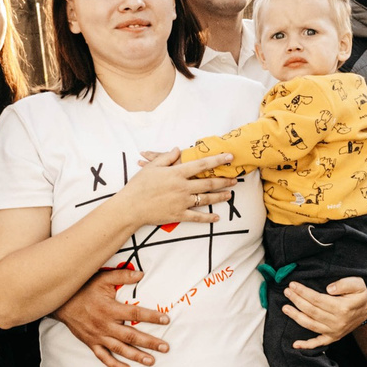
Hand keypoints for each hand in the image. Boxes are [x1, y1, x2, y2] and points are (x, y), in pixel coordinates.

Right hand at [53, 267, 168, 366]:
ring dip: (136, 356)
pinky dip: (115, 365)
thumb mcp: (102, 278)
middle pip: (131, 336)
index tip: (166, 320)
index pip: (135, 314)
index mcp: (110, 309)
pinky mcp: (91, 343)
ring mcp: (98, 336)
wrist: (61, 302)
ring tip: (151, 361)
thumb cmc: (84, 289)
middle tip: (165, 348)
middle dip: (149, 342)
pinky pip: (104, 357)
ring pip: (120, 349)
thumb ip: (121, 277)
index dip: (151, 317)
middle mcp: (105, 325)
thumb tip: (141, 274)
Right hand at [120, 151, 237, 229]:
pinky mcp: (179, 215)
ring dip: (220, 196)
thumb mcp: (152, 167)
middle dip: (224, 181)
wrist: (131, 207)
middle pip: (208, 183)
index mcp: (177, 173)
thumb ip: (166, 157)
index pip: (201, 165)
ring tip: (229, 194)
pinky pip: (197, 217)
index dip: (217, 160)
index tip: (229, 157)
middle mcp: (183, 187)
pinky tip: (217, 217)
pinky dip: (208, 217)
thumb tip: (178, 149)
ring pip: (206, 199)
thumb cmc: (139, 185)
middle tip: (235, 179)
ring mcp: (182, 202)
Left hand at [283, 276, 366, 350]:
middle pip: (312, 311)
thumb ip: (344, 284)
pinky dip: (307, 345)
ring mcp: (334, 331)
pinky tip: (295, 344)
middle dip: (297, 301)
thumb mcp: (358, 284)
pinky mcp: (333, 338)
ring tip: (285, 308)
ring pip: (311, 325)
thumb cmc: (360, 295)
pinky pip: (318, 343)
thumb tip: (329, 289)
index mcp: (342, 308)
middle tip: (287, 292)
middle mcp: (337, 322)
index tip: (293, 285)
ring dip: (296, 317)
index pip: (317, 299)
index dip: (303, 292)